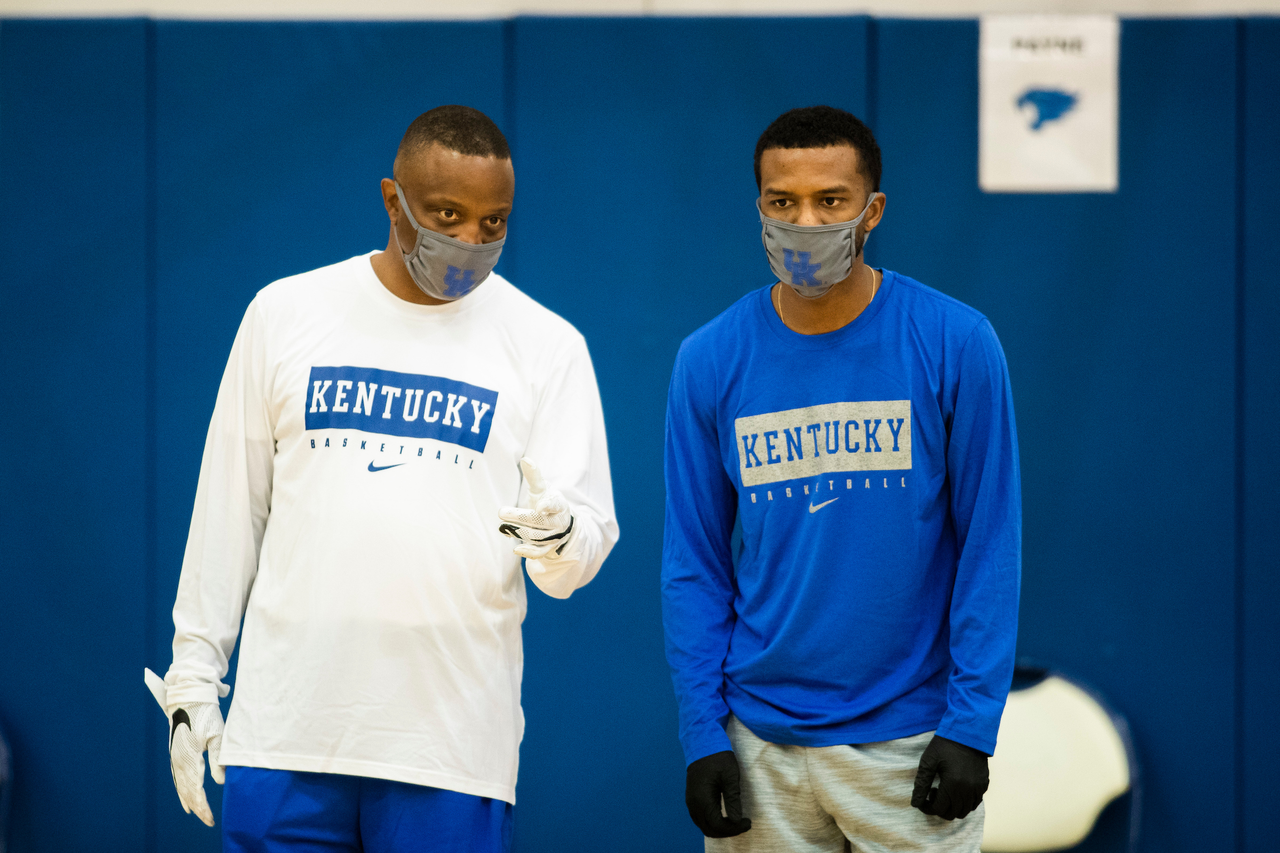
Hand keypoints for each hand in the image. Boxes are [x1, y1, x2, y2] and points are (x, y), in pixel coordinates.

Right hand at [168, 702, 225, 825]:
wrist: (189, 698)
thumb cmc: (206, 714)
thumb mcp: (217, 735)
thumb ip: (219, 759)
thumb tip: (221, 782)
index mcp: (189, 758)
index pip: (196, 789)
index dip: (203, 806)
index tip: (210, 819)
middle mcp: (179, 761)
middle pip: (187, 791)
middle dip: (198, 807)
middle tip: (208, 821)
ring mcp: (175, 758)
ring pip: (181, 786)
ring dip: (189, 801)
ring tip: (197, 814)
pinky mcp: (176, 754)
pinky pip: (177, 778)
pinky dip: (181, 791)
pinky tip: (186, 798)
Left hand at [498, 458, 574, 559]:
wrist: (561, 522)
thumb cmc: (548, 501)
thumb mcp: (543, 489)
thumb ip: (534, 476)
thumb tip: (525, 459)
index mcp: (559, 504)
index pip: (555, 504)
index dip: (548, 505)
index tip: (540, 506)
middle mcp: (558, 521)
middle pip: (540, 521)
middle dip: (521, 517)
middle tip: (502, 512)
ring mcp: (554, 536)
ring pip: (537, 537)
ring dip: (519, 532)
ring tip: (503, 527)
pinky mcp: (548, 547)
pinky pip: (540, 552)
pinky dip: (529, 552)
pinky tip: (515, 549)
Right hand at [685, 750, 751, 837]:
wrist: (702, 743)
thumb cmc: (718, 757)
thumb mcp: (730, 777)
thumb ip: (733, 799)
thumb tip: (736, 820)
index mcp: (703, 799)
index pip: (718, 825)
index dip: (734, 828)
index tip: (748, 822)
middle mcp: (694, 803)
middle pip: (709, 829)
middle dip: (727, 831)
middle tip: (743, 824)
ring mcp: (691, 801)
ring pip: (703, 825)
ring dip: (719, 828)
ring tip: (736, 822)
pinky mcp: (692, 798)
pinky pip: (700, 818)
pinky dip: (712, 822)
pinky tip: (724, 816)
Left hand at [911, 734, 988, 819]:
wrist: (967, 732)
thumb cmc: (945, 745)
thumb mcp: (928, 762)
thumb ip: (921, 784)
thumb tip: (915, 803)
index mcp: (953, 784)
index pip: (939, 809)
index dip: (927, 808)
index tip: (922, 801)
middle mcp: (967, 790)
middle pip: (952, 813)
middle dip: (939, 808)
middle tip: (933, 793)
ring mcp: (978, 788)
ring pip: (965, 811)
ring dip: (952, 807)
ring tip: (945, 791)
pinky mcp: (984, 784)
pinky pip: (975, 803)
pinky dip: (965, 803)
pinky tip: (956, 790)